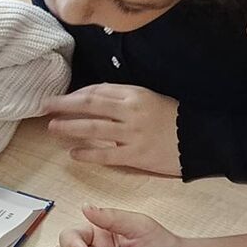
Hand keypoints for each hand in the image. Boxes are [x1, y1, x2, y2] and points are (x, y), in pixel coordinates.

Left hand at [42, 84, 180, 175]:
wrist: (202, 139)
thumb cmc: (176, 119)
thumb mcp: (151, 99)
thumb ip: (125, 100)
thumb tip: (95, 101)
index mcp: (135, 94)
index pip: (98, 91)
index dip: (76, 95)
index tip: (62, 99)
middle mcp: (131, 111)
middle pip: (90, 105)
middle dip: (64, 105)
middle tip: (45, 107)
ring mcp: (133, 133)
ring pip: (93, 128)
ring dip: (69, 127)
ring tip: (52, 128)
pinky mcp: (136, 155)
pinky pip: (106, 154)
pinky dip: (87, 154)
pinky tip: (73, 153)